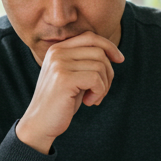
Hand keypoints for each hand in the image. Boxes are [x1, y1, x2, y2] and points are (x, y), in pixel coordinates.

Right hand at [15, 32, 124, 153]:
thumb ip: (86, 63)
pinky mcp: (64, 79)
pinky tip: (88, 102)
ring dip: (103, 86)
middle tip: (101, 92)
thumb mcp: (74, 77)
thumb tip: (114, 55)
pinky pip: (96, 79)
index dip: (109, 46)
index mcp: (57, 49)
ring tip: (93, 99)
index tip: (120, 60)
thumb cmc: (60, 102)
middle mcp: (57, 53)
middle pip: (99, 51)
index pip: (90, 37)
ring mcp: (59, 64)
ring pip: (100, 66)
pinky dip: (98, 92)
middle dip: (108, 73)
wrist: (40, 123)